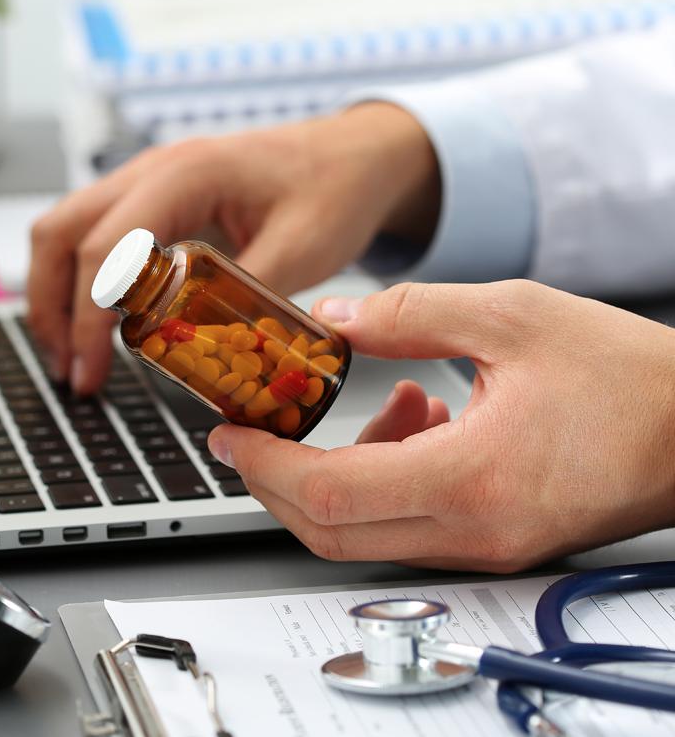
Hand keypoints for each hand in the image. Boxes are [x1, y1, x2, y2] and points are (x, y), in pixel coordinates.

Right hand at [27, 103, 438, 391]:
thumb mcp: (300, 251)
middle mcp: (152, 170)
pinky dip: (80, 279)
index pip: (105, 248)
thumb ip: (245, 299)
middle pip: (59, 233)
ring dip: (56, 294)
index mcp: (184, 175)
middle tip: (70, 371)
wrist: (354, 154)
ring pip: (64, 229)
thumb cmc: (333, 188)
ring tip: (73, 356)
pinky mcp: (155, 198)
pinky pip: (93, 233)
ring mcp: (147, 180)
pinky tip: (97, 323)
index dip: (86, 317)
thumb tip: (200, 358)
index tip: (92, 370)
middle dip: (51, 308)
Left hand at [207, 280, 674, 571]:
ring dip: (341, 470)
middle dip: (278, 480)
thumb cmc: (629, 378)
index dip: (264, 467)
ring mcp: (485, 545)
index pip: (329, 494)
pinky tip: (422, 419)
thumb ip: (408, 314)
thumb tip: (333, 317)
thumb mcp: (512, 316)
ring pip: (366, 531)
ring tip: (386, 402)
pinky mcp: (495, 540)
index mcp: (471, 478)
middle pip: (330, 529)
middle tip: (257, 431)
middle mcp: (473, 530)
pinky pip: (410, 523)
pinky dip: (388, 476)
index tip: (230, 434)